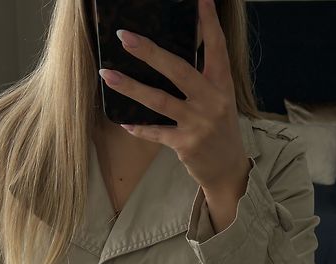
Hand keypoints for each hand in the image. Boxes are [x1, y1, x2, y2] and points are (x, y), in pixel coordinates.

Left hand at [97, 0, 250, 193]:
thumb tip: (169, 58)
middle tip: (124, 37)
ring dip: (131, 87)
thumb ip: (202, 79)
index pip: (216, 47)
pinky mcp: (185, 144)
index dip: (208, 22)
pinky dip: (139, 128)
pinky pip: (156, 132)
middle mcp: (212, 100)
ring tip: (108, 74)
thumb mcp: (219, 100)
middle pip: (178, 70)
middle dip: (149, 52)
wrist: (228, 168)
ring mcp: (198, 123)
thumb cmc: (219, 130)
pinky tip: (124, 122)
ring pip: (159, 101)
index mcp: (222, 84)